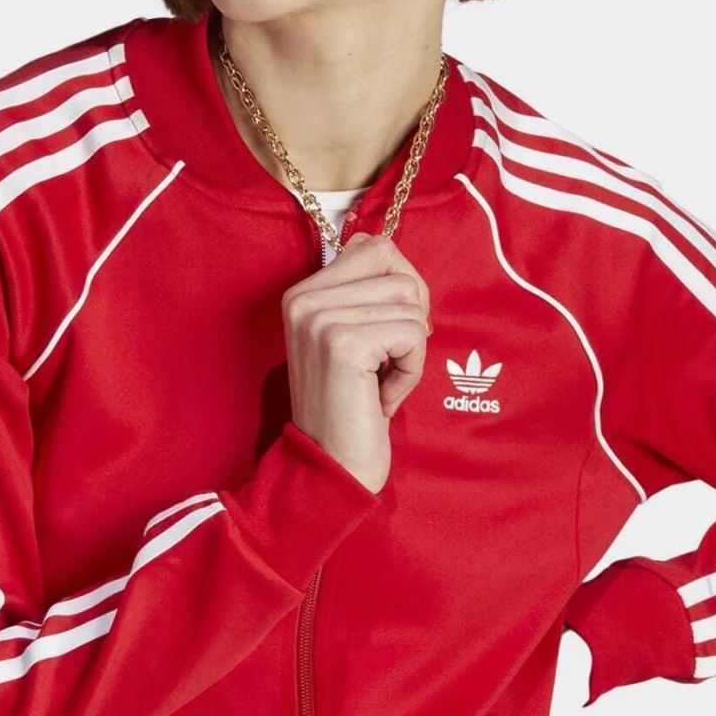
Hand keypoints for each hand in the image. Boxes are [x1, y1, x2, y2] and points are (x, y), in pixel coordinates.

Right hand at [280, 231, 432, 493]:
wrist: (330, 468)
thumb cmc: (351, 406)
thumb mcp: (351, 339)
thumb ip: (367, 295)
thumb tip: (400, 260)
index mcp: (302, 292)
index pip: (376, 247)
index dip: (401, 289)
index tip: (385, 335)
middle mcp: (303, 299)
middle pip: (398, 270)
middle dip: (411, 317)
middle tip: (388, 360)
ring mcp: (320, 319)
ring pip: (410, 302)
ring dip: (411, 350)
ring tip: (379, 383)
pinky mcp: (343, 344)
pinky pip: (414, 334)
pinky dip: (411, 371)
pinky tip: (382, 397)